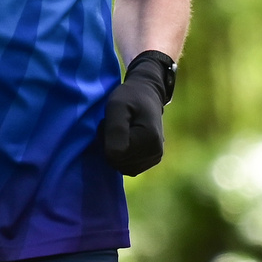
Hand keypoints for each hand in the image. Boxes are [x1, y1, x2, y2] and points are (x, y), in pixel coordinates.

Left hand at [100, 52, 172, 175]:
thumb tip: (114, 155)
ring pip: (122, 167)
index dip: (106, 139)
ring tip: (120, 131)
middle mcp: (155, 153)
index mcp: (149, 139)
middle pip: (118, 162)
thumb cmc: (130, 97)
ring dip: (114, 151)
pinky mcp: (151, 160)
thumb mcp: (117, 106)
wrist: (147, 94)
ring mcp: (155, 158)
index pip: (114, 155)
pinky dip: (122, 156)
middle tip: (113, 125)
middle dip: (109, 146)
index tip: (110, 121)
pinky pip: (128, 167)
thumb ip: (115, 129)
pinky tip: (125, 140)